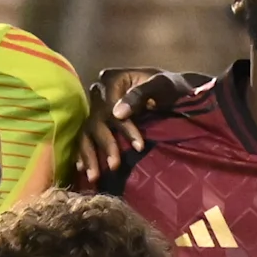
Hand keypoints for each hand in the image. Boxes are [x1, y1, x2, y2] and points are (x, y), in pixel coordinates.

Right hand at [74, 67, 193, 183]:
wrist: (173, 91)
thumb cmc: (171, 87)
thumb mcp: (162, 85)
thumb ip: (140, 94)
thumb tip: (118, 114)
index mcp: (112, 79)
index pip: (113, 106)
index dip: (124, 128)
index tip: (139, 147)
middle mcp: (99, 92)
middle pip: (97, 120)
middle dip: (106, 145)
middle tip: (115, 166)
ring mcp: (97, 107)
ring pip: (87, 131)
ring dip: (89, 155)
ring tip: (94, 177)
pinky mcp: (98, 120)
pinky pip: (86, 137)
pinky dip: (84, 153)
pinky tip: (82, 170)